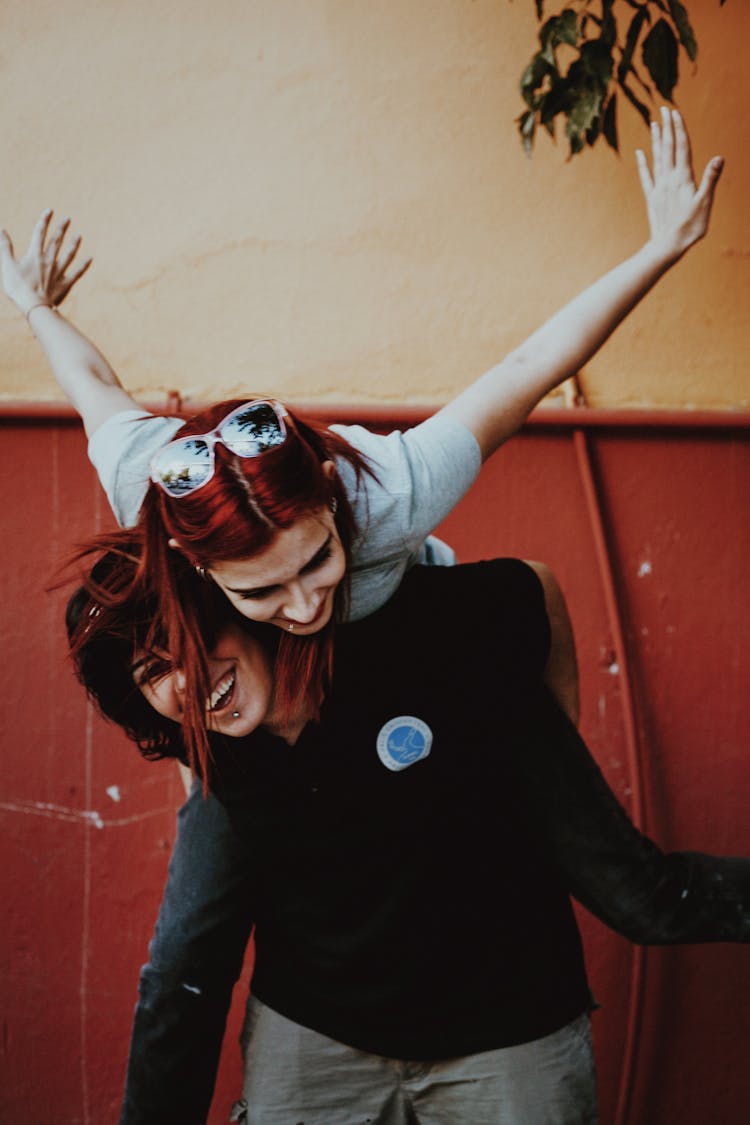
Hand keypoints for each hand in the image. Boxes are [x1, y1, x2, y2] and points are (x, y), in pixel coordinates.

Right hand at [0, 209, 91, 315]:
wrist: (34, 307)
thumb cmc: (18, 288)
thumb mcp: (8, 266)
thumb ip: (5, 248)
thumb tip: (2, 230)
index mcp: (34, 255)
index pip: (39, 233)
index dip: (44, 221)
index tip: (50, 210)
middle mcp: (48, 261)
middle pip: (56, 242)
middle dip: (61, 229)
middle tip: (68, 218)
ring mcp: (58, 273)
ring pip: (68, 255)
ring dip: (73, 245)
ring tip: (79, 236)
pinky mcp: (65, 285)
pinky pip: (76, 273)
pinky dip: (83, 266)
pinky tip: (90, 258)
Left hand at [636, 107, 722, 264]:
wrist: (667, 247)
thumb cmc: (690, 228)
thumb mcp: (704, 203)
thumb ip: (710, 179)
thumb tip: (718, 158)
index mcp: (682, 178)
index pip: (681, 147)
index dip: (679, 128)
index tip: (675, 111)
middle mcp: (668, 179)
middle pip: (668, 148)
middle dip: (667, 127)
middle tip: (664, 108)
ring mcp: (659, 188)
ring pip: (657, 158)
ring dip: (656, 139)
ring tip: (654, 123)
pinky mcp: (652, 198)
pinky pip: (646, 176)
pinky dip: (643, 163)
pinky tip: (639, 152)